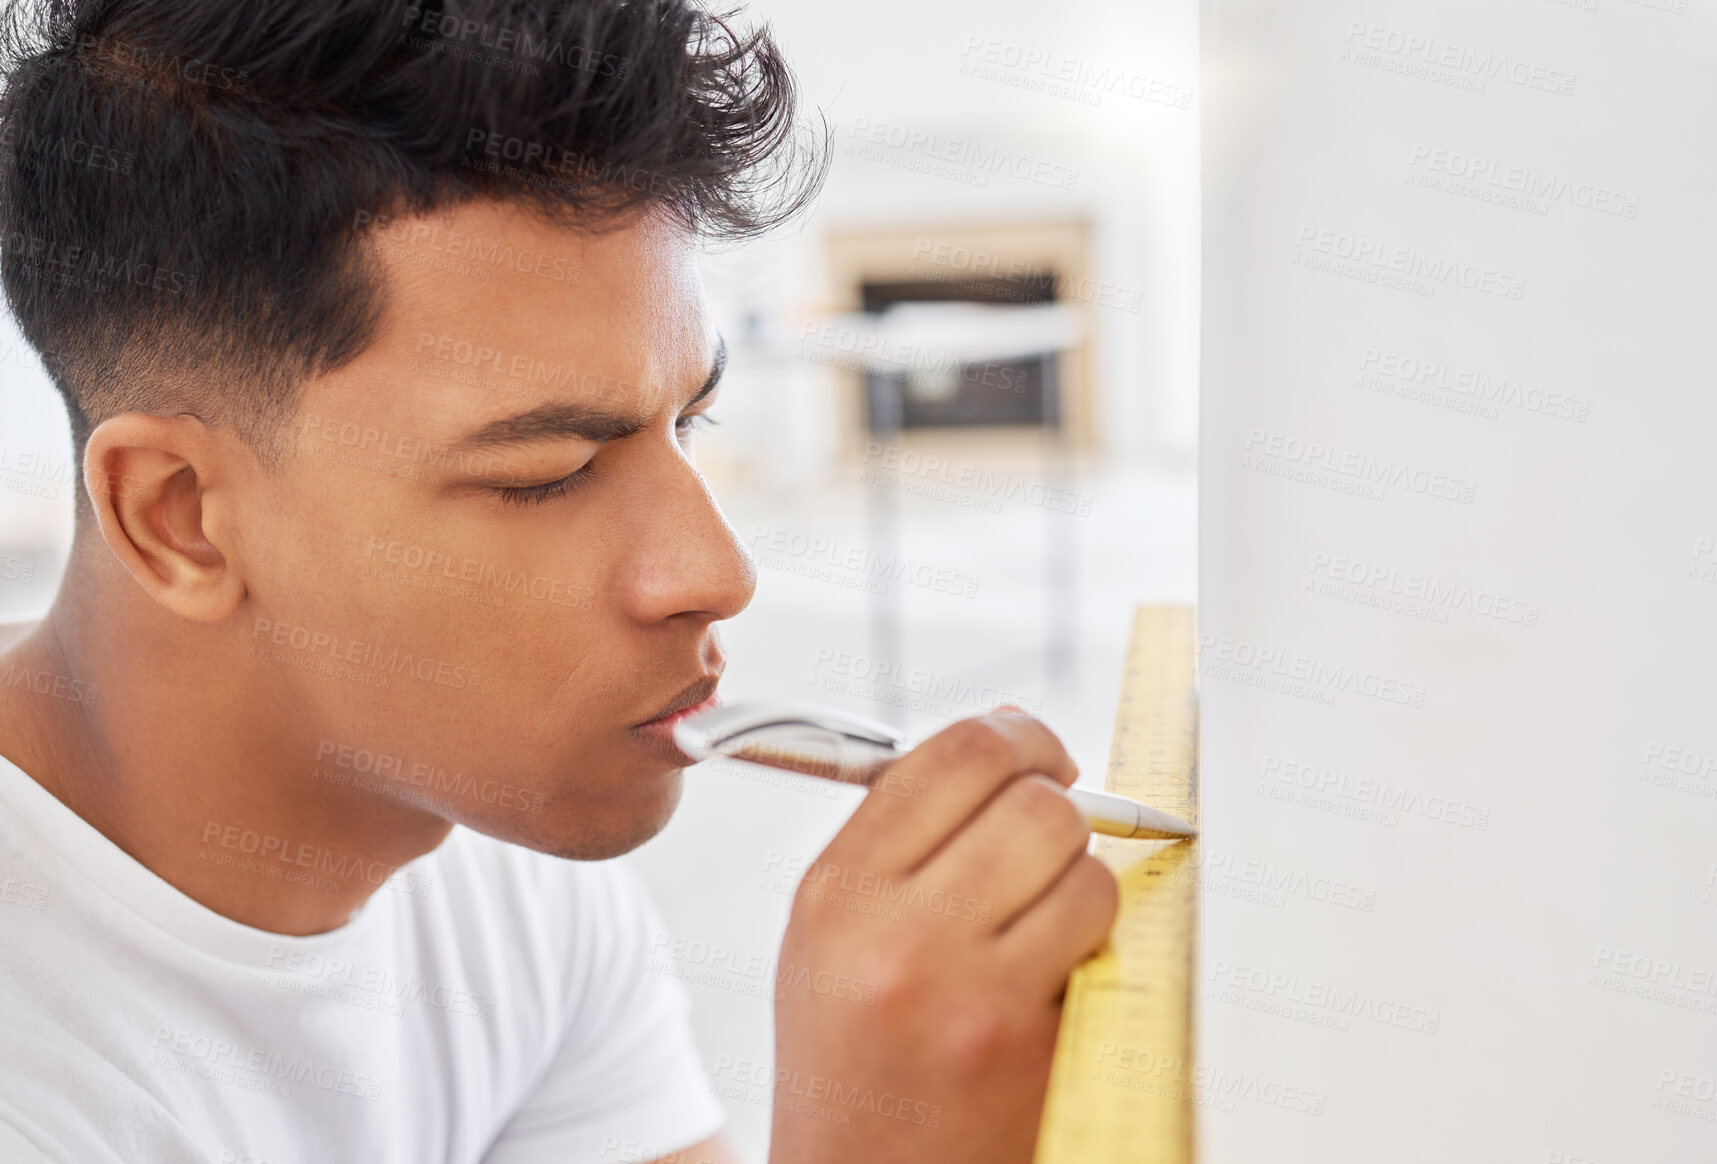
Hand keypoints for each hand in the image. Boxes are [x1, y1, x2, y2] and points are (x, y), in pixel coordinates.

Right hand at [768, 710, 1119, 1163]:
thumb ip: (899, 835)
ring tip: (1043, 911)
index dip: (1019, 735)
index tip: (1036, 753)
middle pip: (1036, 802)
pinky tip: (1051, 970)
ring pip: (1085, 869)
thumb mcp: (829, 933)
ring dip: (1081, 877)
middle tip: (1053, 823)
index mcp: (837, 893)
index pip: (958, 755)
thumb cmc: (850, 1053)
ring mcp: (972, 998)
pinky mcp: (1032, 1050)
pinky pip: (1101, 942)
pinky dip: (1092, 941)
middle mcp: (898, 939)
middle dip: (1059, 802)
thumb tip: (1006, 745)